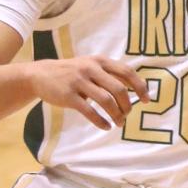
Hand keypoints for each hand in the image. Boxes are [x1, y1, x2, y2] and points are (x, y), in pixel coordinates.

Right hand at [27, 55, 150, 131]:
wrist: (41, 74)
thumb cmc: (72, 72)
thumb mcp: (91, 66)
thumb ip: (110, 74)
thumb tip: (134, 89)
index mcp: (100, 61)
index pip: (126, 72)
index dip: (139, 86)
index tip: (146, 100)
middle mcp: (92, 69)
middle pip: (118, 88)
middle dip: (127, 104)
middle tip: (128, 115)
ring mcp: (79, 82)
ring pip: (106, 100)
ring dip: (116, 114)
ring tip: (119, 123)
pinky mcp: (69, 96)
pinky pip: (89, 111)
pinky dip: (100, 121)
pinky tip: (106, 126)